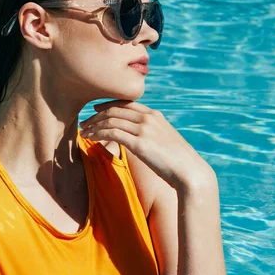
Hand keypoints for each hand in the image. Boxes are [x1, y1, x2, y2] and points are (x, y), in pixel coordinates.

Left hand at [79, 100, 215, 190]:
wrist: (190, 171)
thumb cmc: (178, 161)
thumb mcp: (165, 141)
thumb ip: (152, 135)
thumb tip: (141, 140)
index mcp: (155, 115)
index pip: (126, 103)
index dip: (108, 104)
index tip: (96, 110)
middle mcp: (149, 118)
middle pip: (115, 110)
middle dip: (97, 115)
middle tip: (85, 123)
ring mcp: (144, 129)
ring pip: (111, 120)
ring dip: (94, 125)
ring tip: (84, 132)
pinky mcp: (139, 143)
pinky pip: (112, 133)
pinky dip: (98, 134)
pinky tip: (90, 139)